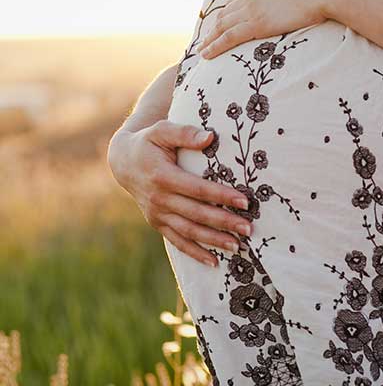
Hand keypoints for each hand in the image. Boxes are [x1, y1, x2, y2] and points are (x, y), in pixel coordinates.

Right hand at [107, 121, 253, 267]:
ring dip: (213, 240)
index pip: (197, 189)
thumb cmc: (149, 142)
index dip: (221, 196)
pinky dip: (195, 252)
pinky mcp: (157, 223)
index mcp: (162, 176)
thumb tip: (210, 137)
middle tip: (248, 228)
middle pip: (197, 214)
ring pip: (189, 231)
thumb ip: (185, 133)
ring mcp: (156, 214)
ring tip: (238, 246)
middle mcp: (159, 199)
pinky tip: (214, 261)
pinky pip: (177, 240)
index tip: (244, 202)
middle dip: (224, 222)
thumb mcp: (162, 130)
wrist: (124, 161)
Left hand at [196, 0, 338, 58]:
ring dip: (210, 39)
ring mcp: (251, 9)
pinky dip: (215, 46)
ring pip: (222, 26)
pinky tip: (207, 54)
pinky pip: (229, 38)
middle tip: (206, 38)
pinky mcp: (256, 24)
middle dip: (214, 27)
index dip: (228, 12)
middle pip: (225, 13)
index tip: (222, 21)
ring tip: (202, 49)